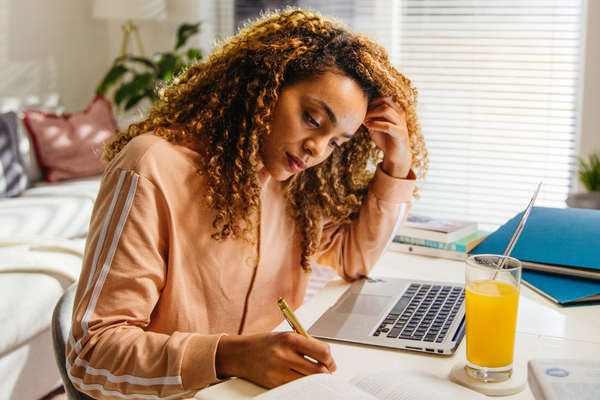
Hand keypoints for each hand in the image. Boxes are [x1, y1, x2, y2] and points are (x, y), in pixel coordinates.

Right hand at [215, 332, 336, 387]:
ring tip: (314, 376)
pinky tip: (301, 380)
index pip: (322, 352)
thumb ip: (307, 343)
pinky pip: (296, 387)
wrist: (241, 353)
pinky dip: (302, 385)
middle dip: (326, 372)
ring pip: (309, 381)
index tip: (330, 361)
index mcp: (290, 339)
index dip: (330, 359)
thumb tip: (328, 358)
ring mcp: (279, 371)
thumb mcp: (286, 336)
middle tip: (326, 371)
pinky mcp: (274, 384)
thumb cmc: (266, 344)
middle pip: (318, 370)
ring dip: (315, 380)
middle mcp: (285, 355)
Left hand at [363, 97, 411, 177]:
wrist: (395, 156)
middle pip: (385, 100)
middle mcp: (400, 113)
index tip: (363, 109)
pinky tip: (368, 126)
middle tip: (362, 114)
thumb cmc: (385, 139)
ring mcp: (402, 123)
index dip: (371, 101)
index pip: (383, 97)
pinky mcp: (401, 133)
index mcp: (396, 110)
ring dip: (372, 114)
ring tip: (364, 120)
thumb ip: (371, 117)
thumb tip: (361, 109)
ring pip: (386, 110)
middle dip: (371, 106)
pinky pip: (387, 126)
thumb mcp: (375, 125)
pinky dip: (375, 124)